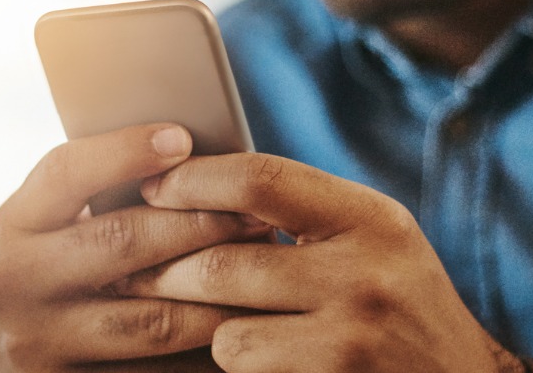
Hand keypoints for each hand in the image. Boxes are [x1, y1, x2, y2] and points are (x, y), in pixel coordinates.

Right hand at [0, 124, 272, 371]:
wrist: (19, 365)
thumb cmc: (63, 275)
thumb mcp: (59, 230)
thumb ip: (103, 196)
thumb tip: (189, 150)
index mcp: (13, 224)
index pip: (66, 171)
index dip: (126, 151)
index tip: (183, 136)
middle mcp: (12, 282)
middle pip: (122, 241)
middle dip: (200, 223)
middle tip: (258, 215)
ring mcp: (39, 342)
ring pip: (153, 318)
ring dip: (220, 295)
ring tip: (266, 272)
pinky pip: (160, 370)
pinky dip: (207, 349)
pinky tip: (243, 327)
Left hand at [116, 153, 524, 371]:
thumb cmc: (400, 306)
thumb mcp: (374, 241)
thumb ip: (304, 212)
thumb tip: (191, 188)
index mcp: (371, 219)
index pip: (261, 180)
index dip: (193, 181)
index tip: (153, 188)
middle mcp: (366, 274)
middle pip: (224, 262)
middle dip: (165, 271)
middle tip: (132, 273)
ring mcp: (352, 338)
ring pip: (225, 330)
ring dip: (205, 331)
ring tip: (207, 323)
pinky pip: (246, 370)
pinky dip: (238, 365)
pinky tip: (256, 358)